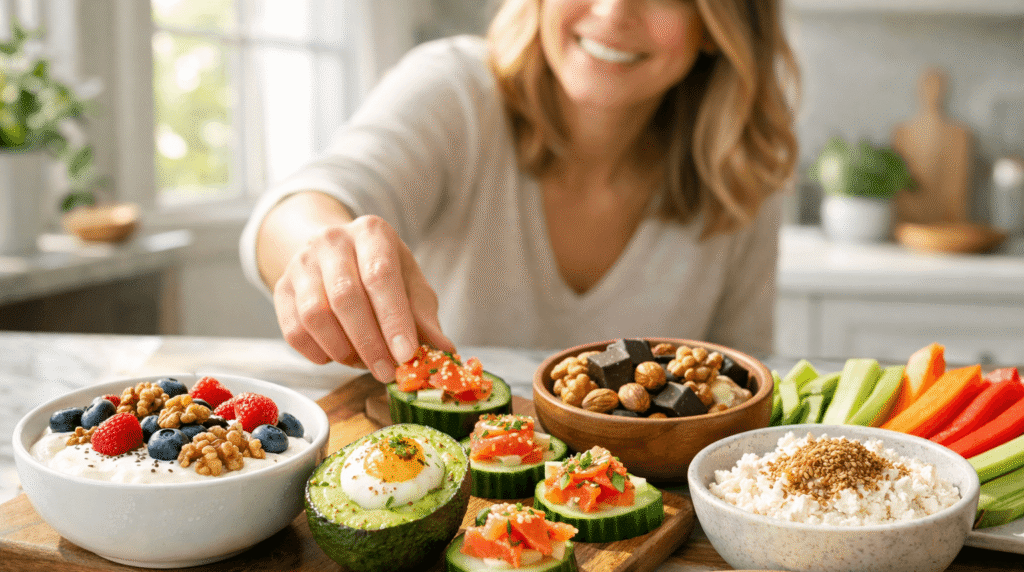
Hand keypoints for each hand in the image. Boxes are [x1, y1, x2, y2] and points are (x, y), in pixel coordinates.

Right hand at [271, 214, 453, 381]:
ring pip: (315, 316)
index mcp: (372, 232)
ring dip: (342, 350)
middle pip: (345, 297)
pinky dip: (317, 353)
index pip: (380, 276)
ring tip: (363, 363)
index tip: (406, 355)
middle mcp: (332, 241)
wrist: (334, 253)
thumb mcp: (410, 285)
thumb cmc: (381, 271)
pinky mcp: (281, 288)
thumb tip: (444, 352)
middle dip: (369, 343)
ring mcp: (301, 263)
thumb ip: (424, 318)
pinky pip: (294, 330)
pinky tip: (337, 356)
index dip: (393, 319)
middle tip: (387, 372)